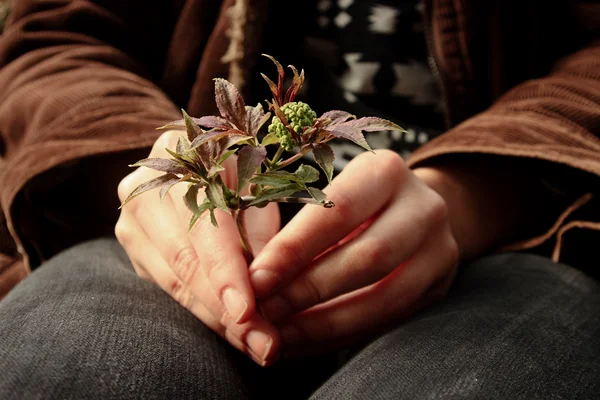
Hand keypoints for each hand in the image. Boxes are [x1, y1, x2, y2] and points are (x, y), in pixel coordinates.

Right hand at [116, 130, 280, 365]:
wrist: (196, 164)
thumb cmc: (239, 172)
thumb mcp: (259, 188)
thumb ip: (260, 232)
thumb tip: (265, 289)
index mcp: (180, 155)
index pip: (204, 226)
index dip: (226, 273)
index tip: (248, 313)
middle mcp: (144, 188)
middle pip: (184, 261)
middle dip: (225, 310)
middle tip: (263, 345)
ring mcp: (131, 220)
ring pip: (174, 282)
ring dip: (216, 320)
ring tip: (254, 346)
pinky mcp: (134, 247)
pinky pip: (168, 287)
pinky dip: (202, 311)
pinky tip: (230, 331)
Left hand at [248, 150, 458, 355]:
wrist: (415, 210)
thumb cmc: (357, 200)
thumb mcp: (333, 193)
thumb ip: (300, 230)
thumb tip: (253, 281)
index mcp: (388, 171)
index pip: (338, 211)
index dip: (294, 250)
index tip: (255, 280)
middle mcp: (424, 207)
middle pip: (367, 257)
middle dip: (308, 291)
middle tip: (265, 313)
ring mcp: (441, 249)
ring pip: (385, 298)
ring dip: (326, 324)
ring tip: (281, 335)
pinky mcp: (441, 286)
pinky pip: (389, 321)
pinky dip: (343, 336)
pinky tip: (307, 342)